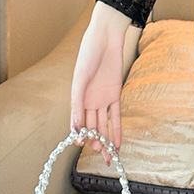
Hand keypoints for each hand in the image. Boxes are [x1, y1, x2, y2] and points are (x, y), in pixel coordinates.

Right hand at [69, 2, 136, 164]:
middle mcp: (89, 100)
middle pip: (91, 126)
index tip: (81, 145)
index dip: (79, 134)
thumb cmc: (88, 54)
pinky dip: (117, 129)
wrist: (106, 37)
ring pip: (103, 124)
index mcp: (77, 97)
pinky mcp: (115, 94)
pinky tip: (117, 143)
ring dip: (105, 139)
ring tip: (108, 155)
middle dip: (94, 141)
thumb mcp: (80, 78)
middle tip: (99, 155)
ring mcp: (102, 98)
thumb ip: (78, 102)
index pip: (77, 121)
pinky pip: (116, 115)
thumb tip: (76, 126)